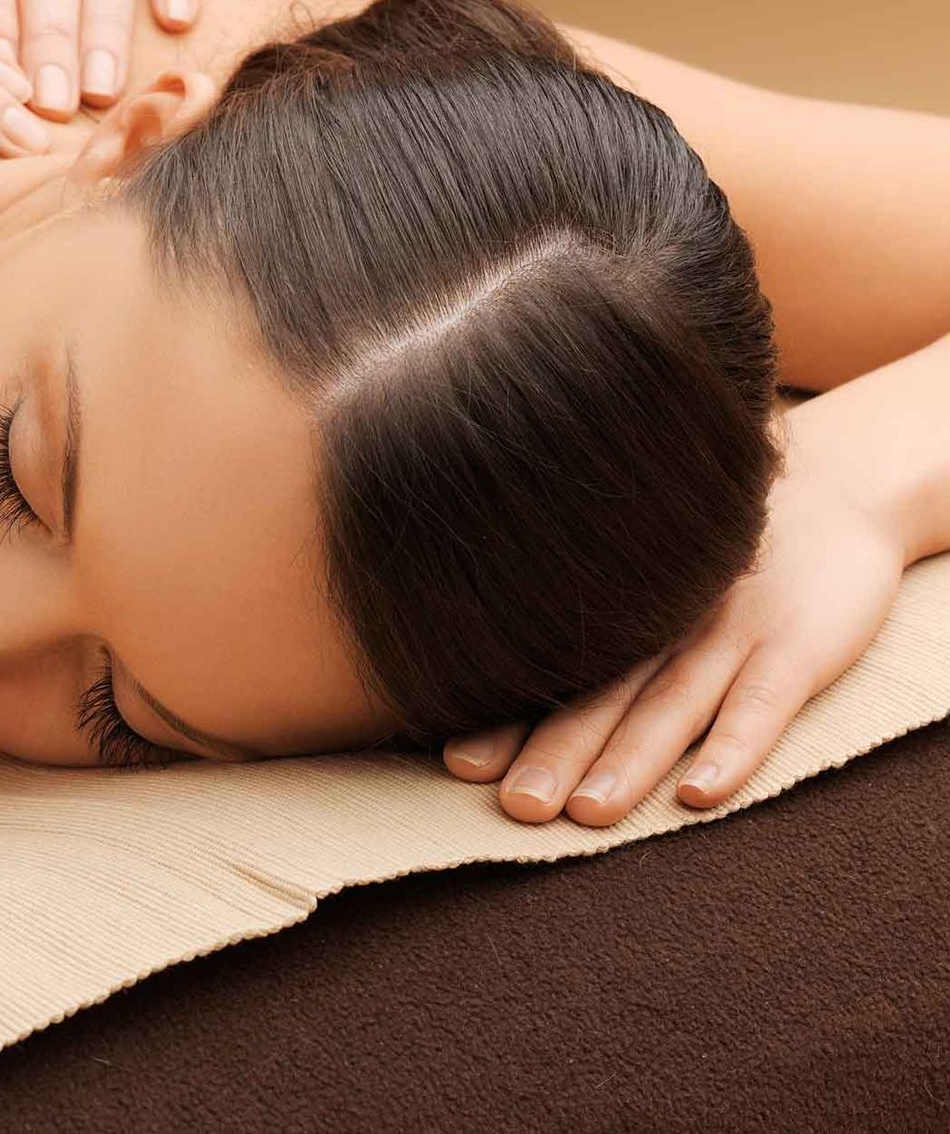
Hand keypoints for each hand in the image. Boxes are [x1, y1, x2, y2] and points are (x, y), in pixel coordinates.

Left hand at [441, 401, 908, 825]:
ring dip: (628, 761)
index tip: (457, 764)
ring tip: (588, 813)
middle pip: (600, 699)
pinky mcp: (796, 645)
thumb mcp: (654, 581)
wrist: (838, 483)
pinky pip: (761, 704)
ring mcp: (729, 634)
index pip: (552, 676)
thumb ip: (597, 633)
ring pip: (669, 706)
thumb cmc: (720, 558)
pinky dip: (732, 748)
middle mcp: (664, 626)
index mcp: (620, 618)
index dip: (506, 720)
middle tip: (515, 806)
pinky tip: (700, 794)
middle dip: (553, 755)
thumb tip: (493, 680)